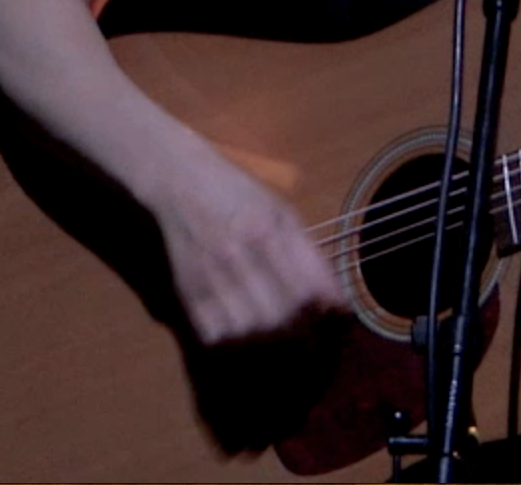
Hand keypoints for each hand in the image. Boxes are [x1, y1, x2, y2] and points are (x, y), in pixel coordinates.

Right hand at [153, 151, 348, 347]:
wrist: (183, 182)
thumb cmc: (242, 194)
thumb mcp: (283, 213)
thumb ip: (309, 256)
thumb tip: (337, 301)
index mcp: (268, 231)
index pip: (303, 291)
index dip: (320, 310)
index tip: (326, 312)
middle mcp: (237, 255)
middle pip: (276, 316)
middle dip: (296, 327)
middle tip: (302, 324)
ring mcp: (209, 274)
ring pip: (246, 331)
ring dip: (265, 336)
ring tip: (273, 325)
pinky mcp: (186, 290)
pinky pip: (214, 333)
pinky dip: (233, 337)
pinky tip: (242, 323)